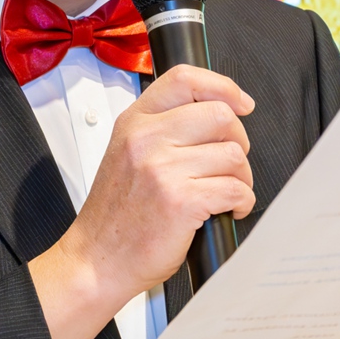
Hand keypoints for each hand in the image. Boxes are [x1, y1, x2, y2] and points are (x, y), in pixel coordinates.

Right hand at [62, 65, 256, 301]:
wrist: (97, 258)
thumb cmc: (115, 214)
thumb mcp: (126, 154)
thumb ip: (161, 129)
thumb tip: (216, 114)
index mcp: (133, 123)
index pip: (184, 80)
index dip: (222, 86)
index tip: (240, 102)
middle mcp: (146, 139)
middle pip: (220, 116)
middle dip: (237, 140)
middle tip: (228, 162)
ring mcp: (162, 169)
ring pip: (233, 155)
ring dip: (240, 177)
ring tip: (224, 192)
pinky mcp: (182, 200)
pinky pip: (236, 189)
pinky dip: (241, 202)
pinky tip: (227, 210)